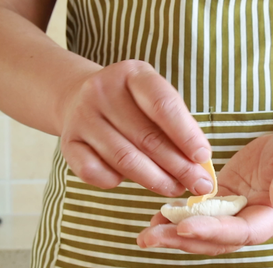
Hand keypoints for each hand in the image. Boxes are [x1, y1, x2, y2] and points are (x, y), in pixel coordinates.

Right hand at [59, 60, 213, 196]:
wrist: (78, 98)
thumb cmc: (131, 104)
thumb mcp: (154, 99)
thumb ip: (177, 125)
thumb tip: (200, 163)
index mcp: (132, 74)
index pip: (163, 105)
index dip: (186, 134)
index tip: (204, 157)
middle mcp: (102, 91)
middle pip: (146, 137)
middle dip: (178, 166)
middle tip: (199, 184)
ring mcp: (82, 117)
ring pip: (124, 158)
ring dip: (155, 180)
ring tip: (176, 188)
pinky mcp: (68, 143)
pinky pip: (94, 172)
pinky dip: (117, 182)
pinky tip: (134, 183)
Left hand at [137, 126, 272, 254]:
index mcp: (271, 218)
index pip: (240, 232)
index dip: (212, 232)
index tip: (184, 226)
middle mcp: (249, 222)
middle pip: (213, 240)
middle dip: (181, 240)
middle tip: (149, 238)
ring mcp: (234, 214)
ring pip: (201, 232)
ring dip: (173, 235)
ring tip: (145, 234)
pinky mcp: (222, 201)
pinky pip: (197, 214)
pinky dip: (176, 218)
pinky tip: (155, 216)